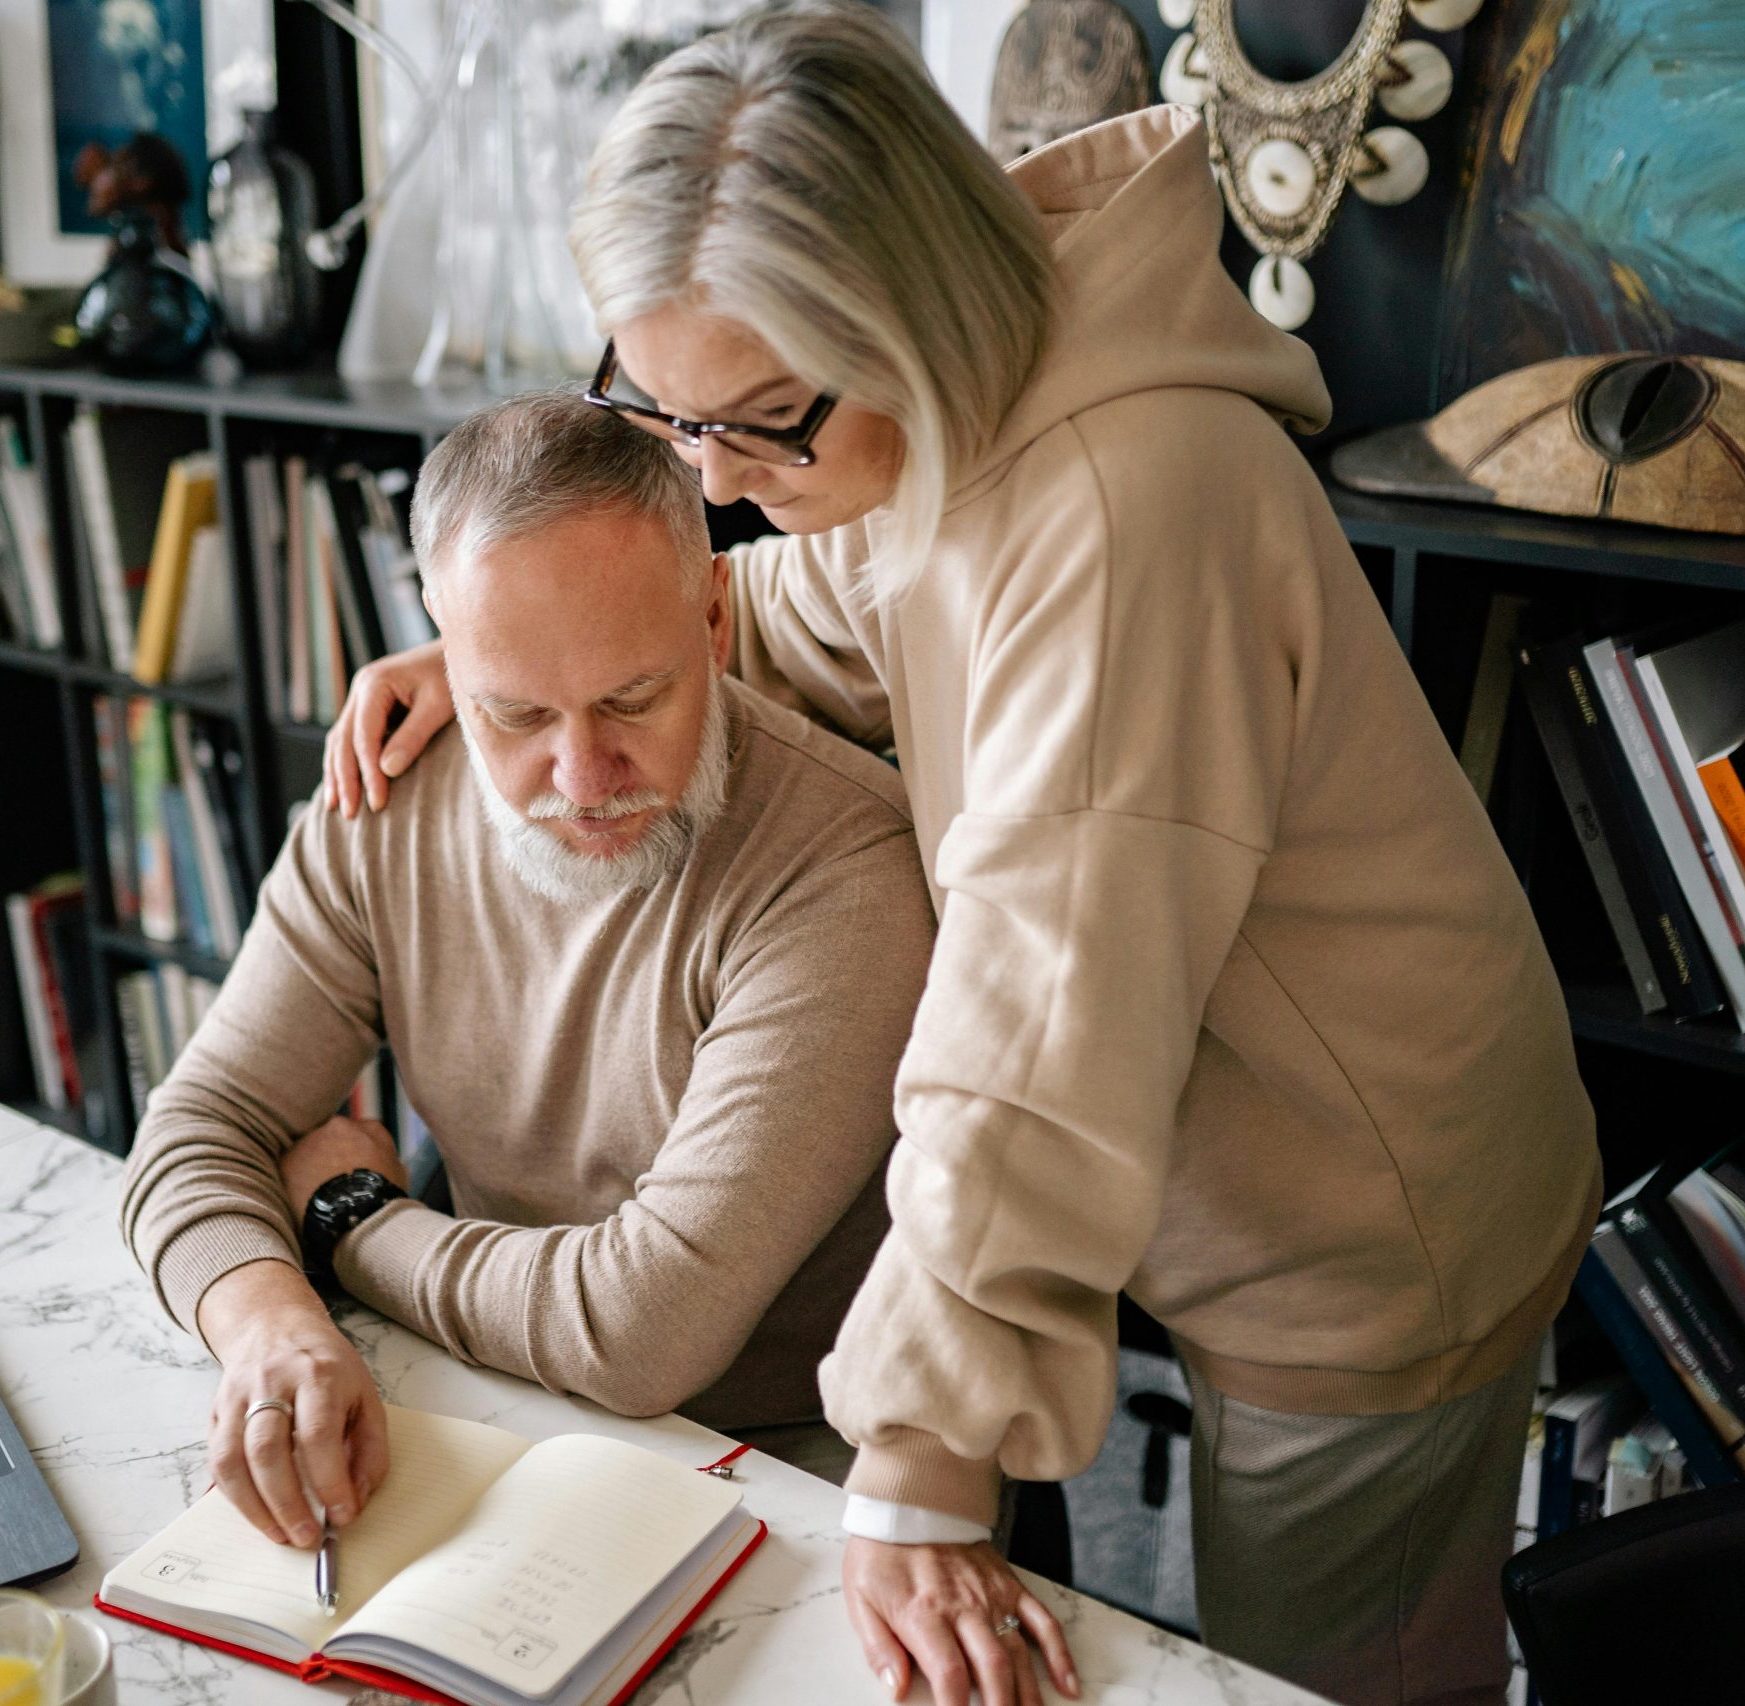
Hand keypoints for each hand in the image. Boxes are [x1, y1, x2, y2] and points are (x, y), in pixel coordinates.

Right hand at [197, 1260, 390, 1546]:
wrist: (275, 1327)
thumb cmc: (328, 1368)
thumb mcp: (365, 1394)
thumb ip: (370, 1448)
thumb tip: (356, 1500)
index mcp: (318, 1375)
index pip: (319, 1434)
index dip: (330, 1480)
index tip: (343, 1515)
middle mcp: (272, 1384)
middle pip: (268, 1450)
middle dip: (287, 1503)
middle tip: (306, 1537)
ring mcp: (237, 1398)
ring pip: (233, 1460)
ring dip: (254, 1508)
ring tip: (279, 1535)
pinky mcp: (215, 1413)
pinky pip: (215, 1462)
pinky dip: (231, 1496)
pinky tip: (252, 1515)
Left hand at [279, 1116, 408, 1222]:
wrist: (356, 1211)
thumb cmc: (383, 1195)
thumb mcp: (398, 1173)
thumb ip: (385, 1159)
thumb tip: (382, 1162)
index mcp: (369, 1127)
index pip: (360, 1134)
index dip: (356, 1153)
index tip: (353, 1170)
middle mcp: (338, 1125)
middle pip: (330, 1138)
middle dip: (328, 1155)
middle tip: (330, 1182)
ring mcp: (311, 1139)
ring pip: (306, 1151)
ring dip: (308, 1167)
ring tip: (314, 1195)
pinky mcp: (287, 1158)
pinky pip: (287, 1167)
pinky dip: (291, 1180)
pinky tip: (299, 1200)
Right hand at [323, 639, 451, 817]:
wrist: (460, 651)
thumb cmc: (453, 676)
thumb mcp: (438, 705)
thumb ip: (413, 735)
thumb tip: (386, 770)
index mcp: (374, 684)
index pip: (364, 737)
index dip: (368, 772)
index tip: (377, 802)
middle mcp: (360, 689)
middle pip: (343, 741)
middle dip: (345, 779)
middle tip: (350, 814)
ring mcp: (361, 697)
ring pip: (338, 741)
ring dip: (336, 774)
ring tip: (336, 807)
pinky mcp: (368, 708)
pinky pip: (348, 739)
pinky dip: (343, 763)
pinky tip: (342, 786)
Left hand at [843, 1538, 1077, 1705]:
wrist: (907, 1501)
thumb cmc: (881, 1553)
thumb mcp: (860, 1599)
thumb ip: (878, 1648)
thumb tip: (895, 1689)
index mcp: (924, 1614)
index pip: (949, 1673)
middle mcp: (963, 1607)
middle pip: (992, 1670)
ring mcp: (991, 1596)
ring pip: (1018, 1655)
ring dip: (1027, 1696)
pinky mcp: (1009, 1585)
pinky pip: (1041, 1620)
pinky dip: (1059, 1654)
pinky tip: (1067, 1685)